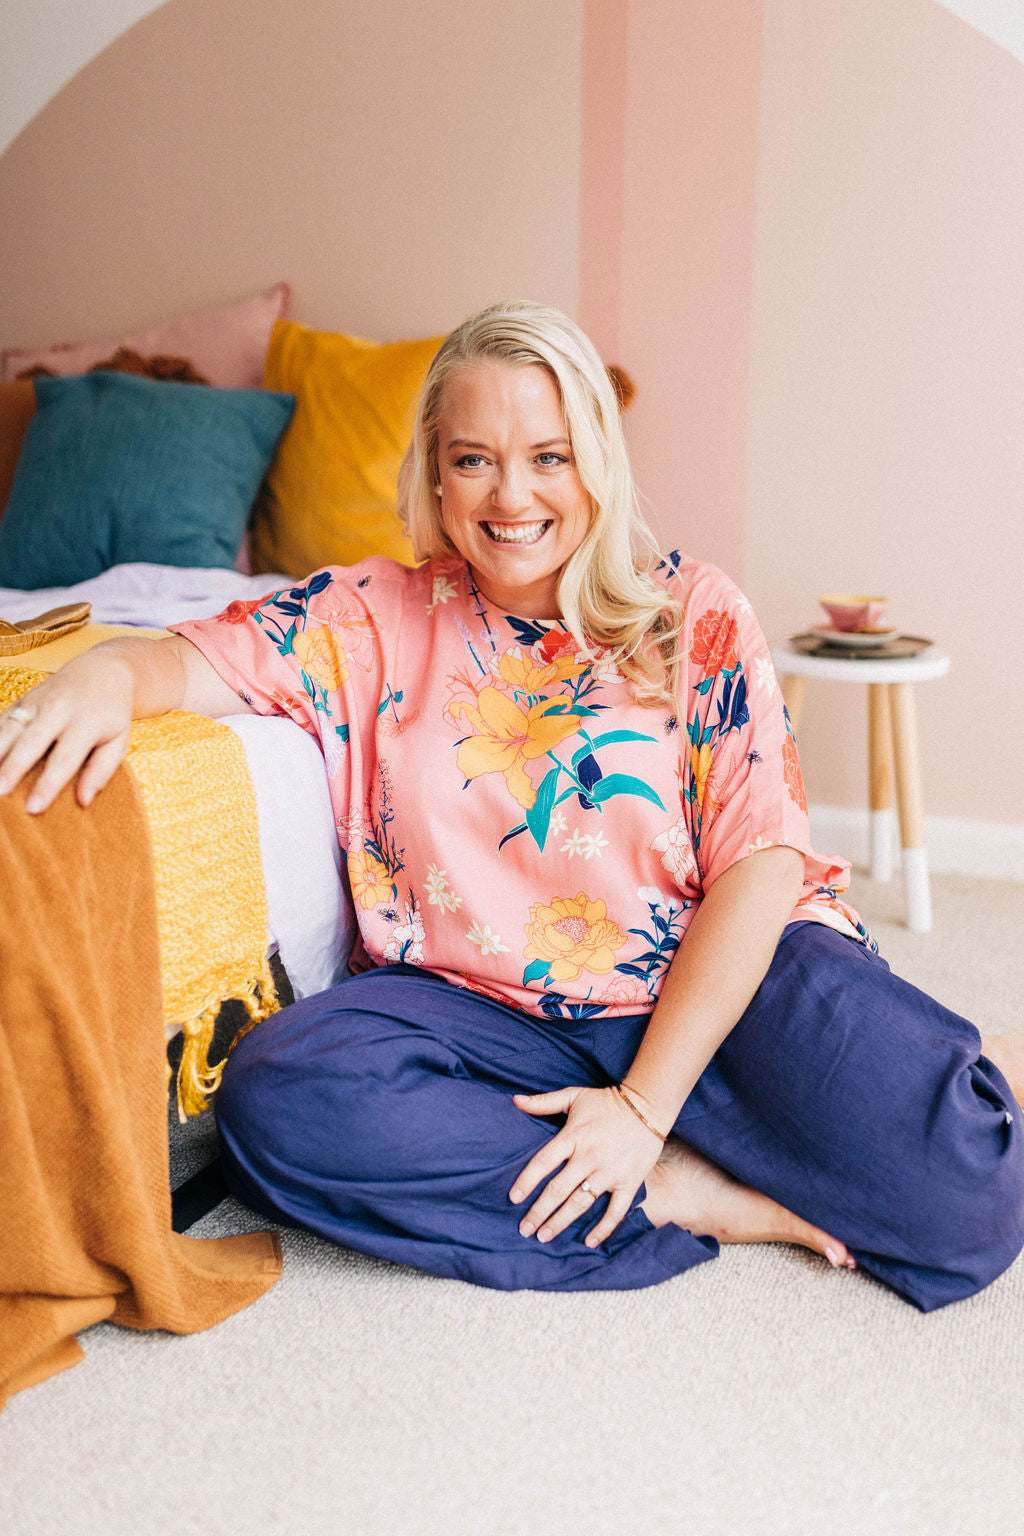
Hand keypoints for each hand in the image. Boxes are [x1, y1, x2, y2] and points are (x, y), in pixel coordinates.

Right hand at [0, 652, 135, 812]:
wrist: (102, 670)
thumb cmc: (111, 714)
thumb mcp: (118, 741)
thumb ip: (101, 771)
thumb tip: (83, 801)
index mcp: (86, 723)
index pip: (64, 759)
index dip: (48, 785)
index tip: (33, 808)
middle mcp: (58, 710)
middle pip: (31, 743)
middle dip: (12, 768)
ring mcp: (36, 702)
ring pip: (9, 730)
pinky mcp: (21, 701)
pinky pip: (0, 721)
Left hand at [510, 1084, 663, 1248]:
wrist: (648, 1106)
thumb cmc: (607, 1102)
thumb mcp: (574, 1096)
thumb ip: (543, 1102)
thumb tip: (515, 1100)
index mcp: (573, 1136)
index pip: (543, 1162)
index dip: (527, 1181)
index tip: (513, 1199)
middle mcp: (589, 1157)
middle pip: (558, 1189)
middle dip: (539, 1212)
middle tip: (525, 1229)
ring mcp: (609, 1172)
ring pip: (580, 1203)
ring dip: (561, 1222)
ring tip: (544, 1237)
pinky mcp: (629, 1182)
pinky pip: (615, 1211)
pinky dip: (603, 1228)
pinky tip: (589, 1241)